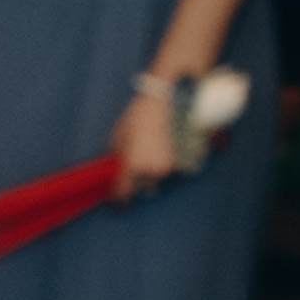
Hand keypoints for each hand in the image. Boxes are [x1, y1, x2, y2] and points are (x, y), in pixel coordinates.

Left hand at [111, 83, 188, 200]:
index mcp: (134, 166)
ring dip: (153, 171)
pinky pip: (172, 168)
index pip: (123, 192)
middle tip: (136, 165)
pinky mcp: (184, 161)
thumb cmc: (139, 115)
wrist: (167, 100)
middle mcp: (153, 171)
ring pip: (158, 177)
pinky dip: (168, 163)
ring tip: (151, 152)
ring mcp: (170, 167)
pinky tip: (165, 148)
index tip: (115, 198)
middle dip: (138, 180)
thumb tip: (117, 165)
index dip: (118, 198)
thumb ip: (117, 155)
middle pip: (143, 187)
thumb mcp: (119, 134)